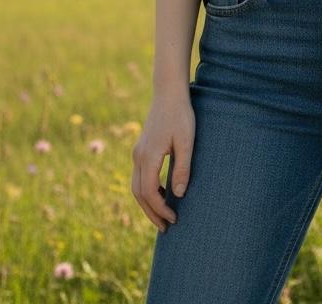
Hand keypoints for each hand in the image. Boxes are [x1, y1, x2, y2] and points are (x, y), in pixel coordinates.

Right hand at [131, 90, 195, 232]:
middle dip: (151, 213)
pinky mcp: (141, 149)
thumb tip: (179, 195)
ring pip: (136, 186)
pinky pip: (139, 177)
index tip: (174, 219)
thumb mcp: (186, 141)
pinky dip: (147, 191)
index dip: (160, 209)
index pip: (149, 193)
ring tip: (162, 217)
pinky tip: (160, 194)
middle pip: (139, 194)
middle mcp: (138, 156)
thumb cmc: (180, 115)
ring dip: (147, 204)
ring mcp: (137, 152)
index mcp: (148, 156)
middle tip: (167, 228)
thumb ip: (182, 167)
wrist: (168, 93)